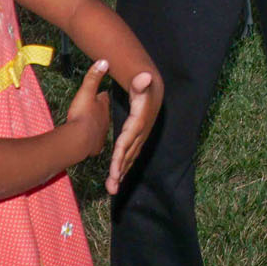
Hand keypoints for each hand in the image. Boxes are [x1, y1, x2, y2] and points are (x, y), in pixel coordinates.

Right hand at [63, 58, 111, 155]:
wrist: (79, 140)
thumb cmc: (82, 115)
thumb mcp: (86, 92)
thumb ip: (93, 77)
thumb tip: (104, 60)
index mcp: (103, 106)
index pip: (104, 98)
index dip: (101, 95)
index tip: (101, 93)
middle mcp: (105, 120)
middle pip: (103, 113)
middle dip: (99, 111)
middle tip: (95, 109)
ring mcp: (101, 134)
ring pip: (100, 128)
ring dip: (96, 125)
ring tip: (91, 125)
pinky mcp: (95, 147)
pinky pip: (94, 142)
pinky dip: (92, 140)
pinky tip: (89, 141)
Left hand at [107, 68, 161, 194]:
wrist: (154, 90)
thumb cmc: (143, 86)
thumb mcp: (141, 83)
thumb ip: (140, 82)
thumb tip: (145, 77)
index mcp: (138, 122)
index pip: (127, 142)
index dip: (121, 157)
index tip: (114, 172)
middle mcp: (140, 133)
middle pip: (128, 154)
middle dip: (120, 171)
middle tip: (112, 187)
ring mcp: (140, 137)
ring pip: (129, 158)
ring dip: (121, 173)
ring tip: (112, 188)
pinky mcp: (138, 139)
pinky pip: (129, 155)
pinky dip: (123, 166)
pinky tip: (117, 177)